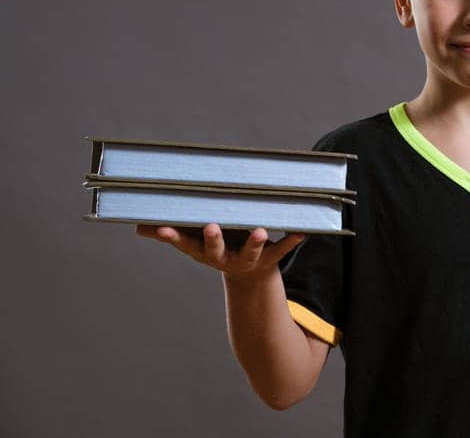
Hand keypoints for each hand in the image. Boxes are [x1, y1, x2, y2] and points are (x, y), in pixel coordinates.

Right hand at [135, 223, 304, 282]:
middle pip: (215, 249)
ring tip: (260, 232)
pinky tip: (301, 232)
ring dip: (255, 243)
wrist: (250, 275)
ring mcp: (247, 260)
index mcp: (202, 250)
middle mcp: (222, 258)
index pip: (184, 243)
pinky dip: (291, 241)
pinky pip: (282, 250)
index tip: (164, 229)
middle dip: (212, 239)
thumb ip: (172, 232)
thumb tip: (138, 226)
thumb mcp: (195, 242)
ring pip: (251, 252)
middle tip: (210, 226)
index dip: (173, 237)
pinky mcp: (270, 259)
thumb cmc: (219, 246)